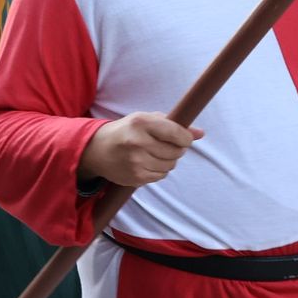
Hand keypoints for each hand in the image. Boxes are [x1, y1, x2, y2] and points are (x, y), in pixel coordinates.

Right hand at [77, 112, 202, 186]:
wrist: (97, 149)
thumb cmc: (126, 131)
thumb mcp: (146, 120)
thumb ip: (174, 125)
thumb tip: (201, 133)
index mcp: (141, 123)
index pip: (176, 133)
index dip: (186, 138)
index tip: (185, 139)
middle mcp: (138, 142)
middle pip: (175, 152)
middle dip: (177, 149)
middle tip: (168, 145)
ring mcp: (135, 162)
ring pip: (170, 165)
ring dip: (169, 160)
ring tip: (157, 153)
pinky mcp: (135, 177)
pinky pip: (161, 176)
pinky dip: (160, 170)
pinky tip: (149, 162)